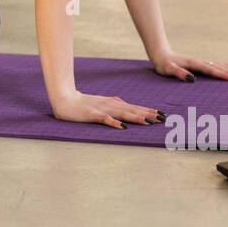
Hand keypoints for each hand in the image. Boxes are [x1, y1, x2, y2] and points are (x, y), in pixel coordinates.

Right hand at [51, 90, 165, 128]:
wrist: (65, 99)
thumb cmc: (84, 103)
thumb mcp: (103, 103)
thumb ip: (115, 105)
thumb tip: (127, 105)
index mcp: (114, 103)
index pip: (135, 107)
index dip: (149, 111)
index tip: (163, 115)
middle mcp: (111, 105)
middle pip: (132, 110)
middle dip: (148, 114)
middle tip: (162, 119)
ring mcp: (102, 109)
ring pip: (122, 114)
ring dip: (135, 118)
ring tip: (148, 122)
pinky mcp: (92, 114)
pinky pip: (105, 119)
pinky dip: (114, 123)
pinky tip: (122, 127)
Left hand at [153, 51, 227, 82]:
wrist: (161, 54)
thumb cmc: (164, 65)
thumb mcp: (169, 70)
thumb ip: (180, 74)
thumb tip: (192, 79)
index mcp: (194, 64)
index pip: (210, 70)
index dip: (222, 74)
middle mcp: (200, 61)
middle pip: (219, 66)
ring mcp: (201, 61)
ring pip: (219, 64)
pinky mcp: (200, 63)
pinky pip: (216, 64)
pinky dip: (225, 65)